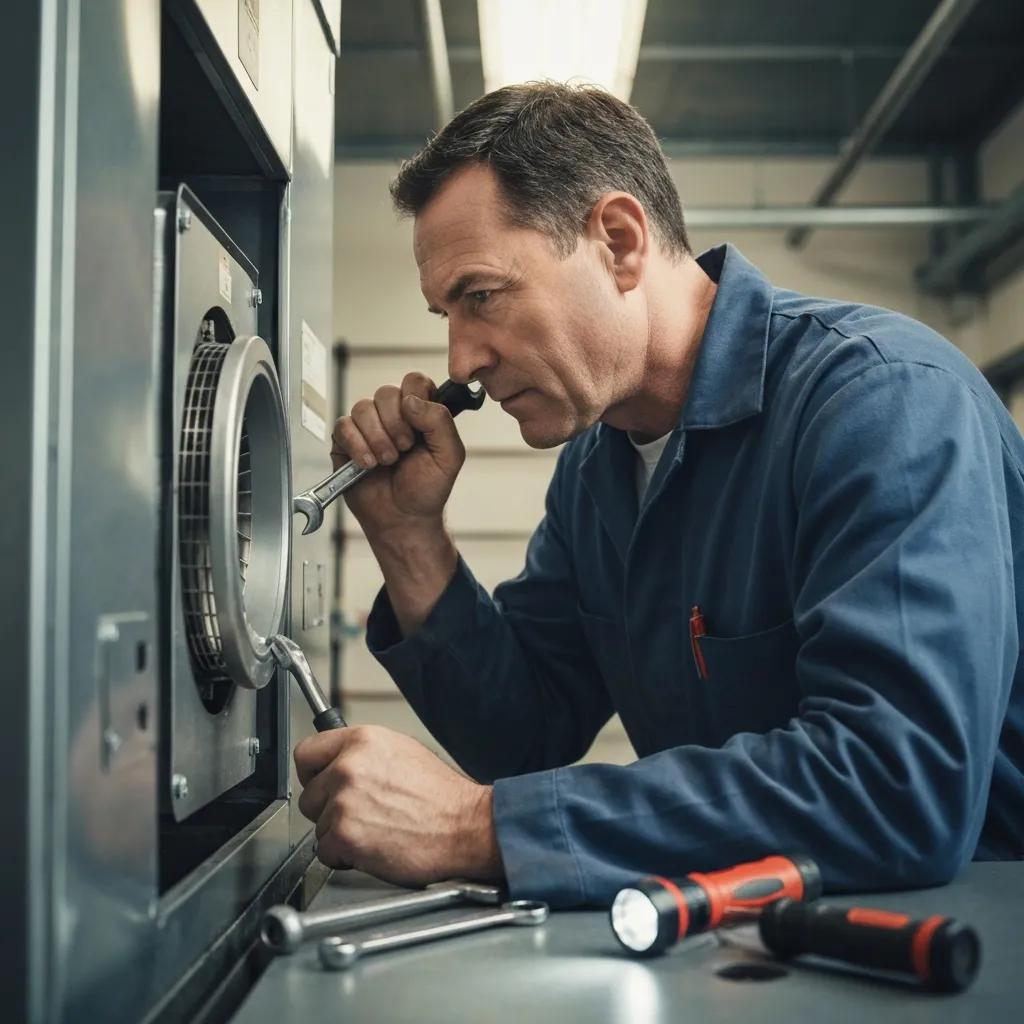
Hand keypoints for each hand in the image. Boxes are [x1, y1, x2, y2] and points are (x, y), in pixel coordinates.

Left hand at [294, 725, 504, 886]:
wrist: (464, 826)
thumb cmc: (440, 795)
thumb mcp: (402, 751)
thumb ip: (363, 753)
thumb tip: (339, 759)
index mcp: (361, 741)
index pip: (306, 752)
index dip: (313, 773)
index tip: (319, 782)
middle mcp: (348, 767)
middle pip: (309, 794)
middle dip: (327, 808)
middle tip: (358, 813)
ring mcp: (343, 802)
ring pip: (318, 825)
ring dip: (339, 833)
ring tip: (373, 829)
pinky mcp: (345, 835)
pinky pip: (325, 851)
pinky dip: (343, 855)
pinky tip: (371, 846)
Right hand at [331, 372, 465, 538]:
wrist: (403, 519)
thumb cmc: (428, 489)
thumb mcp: (449, 456)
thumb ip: (440, 421)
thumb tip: (410, 400)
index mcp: (420, 412)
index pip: (414, 380)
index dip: (415, 397)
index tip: (418, 426)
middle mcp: (393, 414)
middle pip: (386, 392)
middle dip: (396, 424)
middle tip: (404, 449)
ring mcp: (368, 426)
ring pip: (363, 408)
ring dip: (377, 438)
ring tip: (387, 461)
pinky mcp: (345, 441)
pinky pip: (343, 426)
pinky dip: (357, 446)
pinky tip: (368, 465)